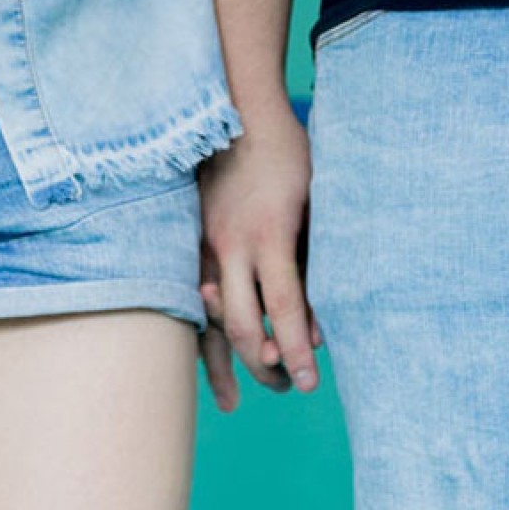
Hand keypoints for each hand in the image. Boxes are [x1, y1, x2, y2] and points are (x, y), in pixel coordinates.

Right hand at [197, 105, 319, 412]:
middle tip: (291, 389)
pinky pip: (192, 306)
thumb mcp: (317, 203)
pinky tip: (207, 370)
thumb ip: (318, 263)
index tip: (310, 384)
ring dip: (228, 365)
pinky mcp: (189, 247)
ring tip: (239, 400)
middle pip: (246, 328)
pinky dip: (200, 340)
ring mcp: (204, 248)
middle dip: (267, 367)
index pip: (287, 309)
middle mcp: (230, 246)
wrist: (236, 109)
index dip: (298, 351)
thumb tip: (319, 327)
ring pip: (211, 323)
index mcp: (269, 234)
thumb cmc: (289, 156)